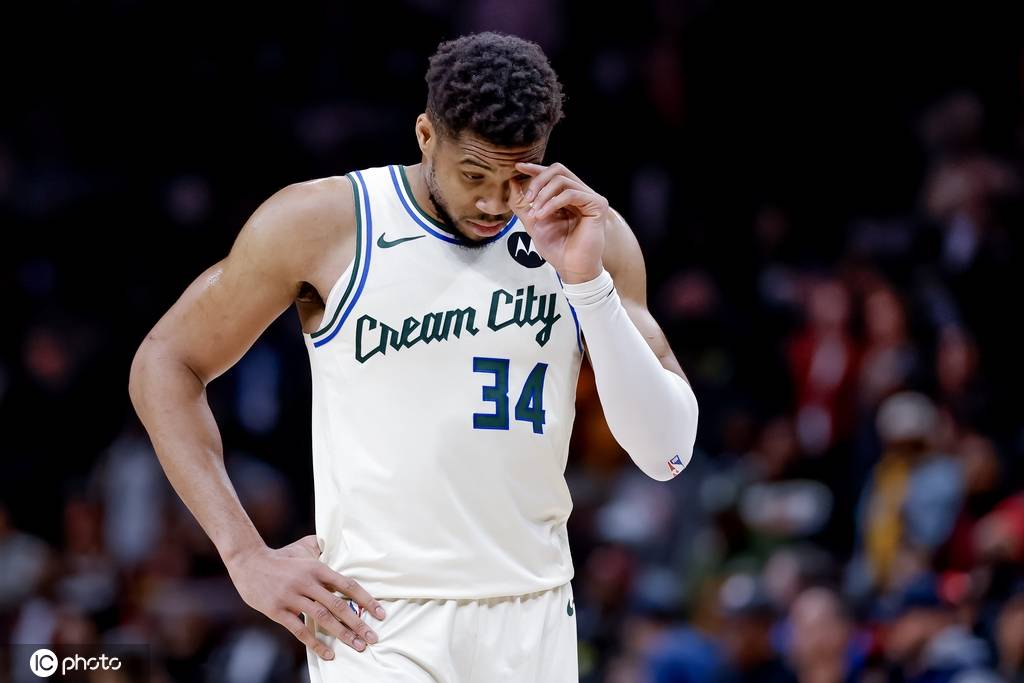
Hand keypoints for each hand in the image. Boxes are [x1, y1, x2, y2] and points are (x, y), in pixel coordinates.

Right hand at [224, 535, 384, 659]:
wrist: (249, 562)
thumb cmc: (282, 556)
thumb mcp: (304, 547)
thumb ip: (324, 548)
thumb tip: (341, 546)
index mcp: (317, 568)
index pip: (347, 585)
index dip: (366, 600)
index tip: (380, 614)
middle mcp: (307, 582)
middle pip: (338, 605)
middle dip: (358, 623)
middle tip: (373, 638)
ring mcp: (292, 597)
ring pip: (322, 619)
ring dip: (342, 634)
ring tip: (358, 646)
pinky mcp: (278, 611)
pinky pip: (300, 630)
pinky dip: (316, 643)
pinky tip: (329, 654)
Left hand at [510, 162, 606, 283]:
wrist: (570, 267)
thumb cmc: (556, 248)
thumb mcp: (532, 222)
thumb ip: (522, 203)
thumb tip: (513, 181)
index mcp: (566, 196)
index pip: (552, 174)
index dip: (535, 168)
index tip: (518, 167)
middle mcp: (580, 194)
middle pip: (558, 170)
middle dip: (538, 181)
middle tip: (528, 199)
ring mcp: (590, 198)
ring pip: (562, 180)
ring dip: (543, 195)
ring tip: (535, 213)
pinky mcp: (597, 205)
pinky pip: (571, 193)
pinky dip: (553, 202)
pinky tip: (543, 214)